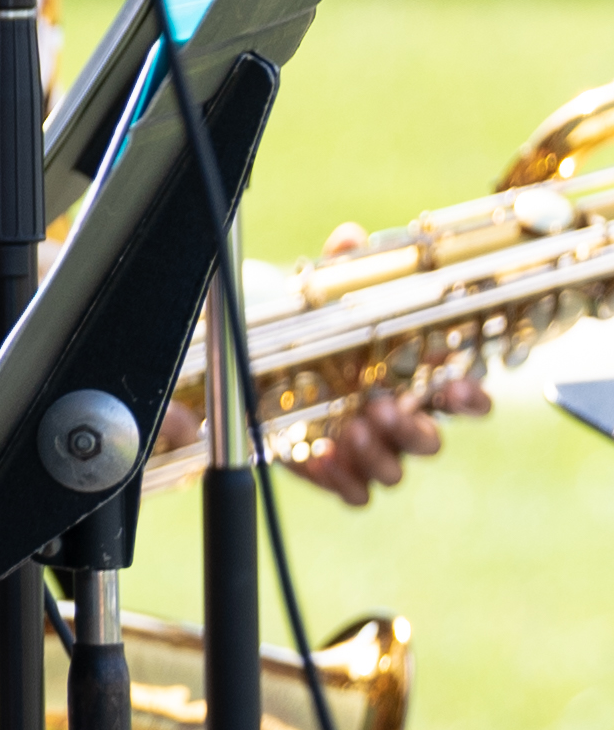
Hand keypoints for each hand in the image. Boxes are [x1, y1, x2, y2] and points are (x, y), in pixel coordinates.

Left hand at [258, 231, 480, 506]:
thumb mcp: (325, 298)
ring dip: (377, 454)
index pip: (461, 396)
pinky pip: (353, 492)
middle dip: (412, 430)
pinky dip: (341, 479)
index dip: (469, 398)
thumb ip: (342, 270)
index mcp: (411, 379)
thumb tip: (350, 237)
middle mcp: (397, 419)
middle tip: (383, 409)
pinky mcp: (336, 472)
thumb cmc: (315, 334)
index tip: (458, 390)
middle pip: (429, 442)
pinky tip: (321, 456)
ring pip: (393, 470)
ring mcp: (368, 449)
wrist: (261, 367)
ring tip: (351, 430)